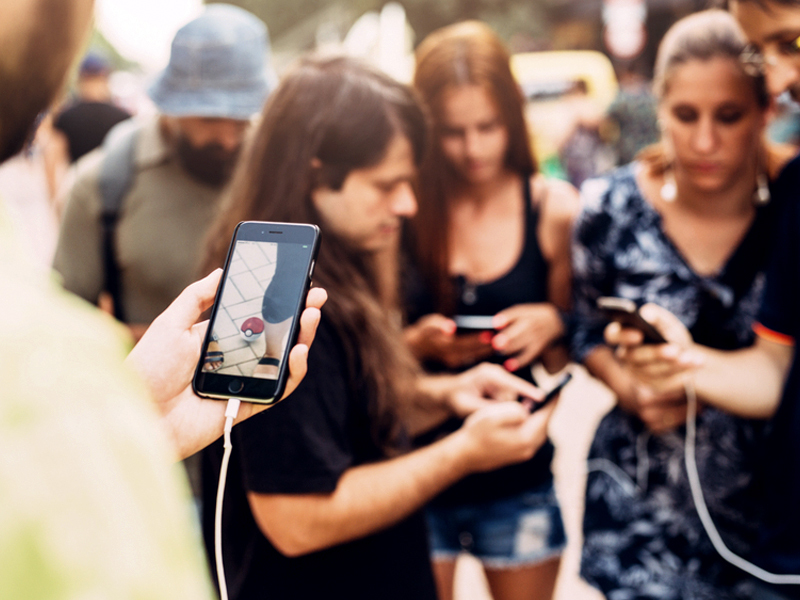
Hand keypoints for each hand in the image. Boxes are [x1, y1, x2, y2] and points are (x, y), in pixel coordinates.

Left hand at [125, 269, 326, 459]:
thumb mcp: (170, 323)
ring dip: (303, 337)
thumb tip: (221, 271)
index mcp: (218, 337)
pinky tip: (298, 350)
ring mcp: (245, 381)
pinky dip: (295, 370)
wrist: (140, 414)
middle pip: (277, 334)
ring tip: (311, 316)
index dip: (278, 300)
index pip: (256, 315)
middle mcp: (235, 358)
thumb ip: (196, 297)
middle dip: (300, 313)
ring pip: (284, 359)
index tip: (296, 281)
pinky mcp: (251, 404)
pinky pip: (281, 388)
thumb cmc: (149, 369)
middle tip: (316, 295)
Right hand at [404, 313, 492, 367]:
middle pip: (472, 350)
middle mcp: (450, 357)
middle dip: (486, 345)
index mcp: (444, 348)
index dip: (477, 339)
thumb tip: (450, 327)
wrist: (411, 350)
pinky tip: (489, 347)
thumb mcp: (424, 326)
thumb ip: (435, 325)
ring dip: (485, 349)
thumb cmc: (419, 335)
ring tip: (499, 343)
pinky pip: (470, 356)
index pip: (464, 343)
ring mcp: (452, 361)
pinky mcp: (454, 362)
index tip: (490, 334)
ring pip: (473, 355)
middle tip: (501, 339)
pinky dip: (479, 351)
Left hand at [447, 362, 542, 416]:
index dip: (528, 391)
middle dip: (506, 407)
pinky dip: (502, 406)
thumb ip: (485, 409)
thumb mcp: (466, 407)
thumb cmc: (455, 399)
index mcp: (488, 374)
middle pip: (513, 393)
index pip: (512, 383)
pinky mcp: (501, 384)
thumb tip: (504, 414)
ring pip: (512, 397)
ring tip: (483, 409)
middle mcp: (496, 373)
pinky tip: (489, 408)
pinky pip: (508, 397)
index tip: (542, 398)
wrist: (448, 393)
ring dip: (502, 408)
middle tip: (491, 414)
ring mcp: (499, 377)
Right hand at [456, 400, 555, 472]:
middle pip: (544, 424)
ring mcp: (523, 453)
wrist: (464, 455)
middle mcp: (528, 448)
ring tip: (538, 403)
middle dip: (547, 409)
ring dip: (539, 416)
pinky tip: (524, 417)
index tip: (560, 389)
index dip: (553, 401)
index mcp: (526, 437)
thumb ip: (515, 409)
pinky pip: (530, 436)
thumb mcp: (494, 414)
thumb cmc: (477, 433)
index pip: (546, 416)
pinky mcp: (517, 454)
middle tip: (551, 394)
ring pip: (537, 430)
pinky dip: (531, 424)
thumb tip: (526, 410)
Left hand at [491, 303, 563, 370]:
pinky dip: (517, 362)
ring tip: (499, 350)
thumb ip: (506, 317)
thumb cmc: (531, 316)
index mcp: (524, 313)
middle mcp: (530, 325)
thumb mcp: (521, 311)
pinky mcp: (538, 348)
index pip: (512, 315)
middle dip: (502, 340)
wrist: (555, 322)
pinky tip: (508, 365)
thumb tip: (494, 325)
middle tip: (495, 344)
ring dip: (505, 350)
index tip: (495, 324)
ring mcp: (534, 337)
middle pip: (514, 333)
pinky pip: (526, 357)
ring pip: (517, 346)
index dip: (503, 320)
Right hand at [605, 303, 702, 431]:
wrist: (684, 353)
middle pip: (635, 357)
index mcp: (623, 335)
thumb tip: (645, 313)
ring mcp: (637, 374)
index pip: (613, 335)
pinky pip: (665, 383)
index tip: (638, 335)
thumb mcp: (665, 321)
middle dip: (656, 353)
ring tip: (693, 357)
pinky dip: (682, 374)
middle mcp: (626, 356)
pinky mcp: (652, 386)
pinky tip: (696, 364)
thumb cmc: (668, 333)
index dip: (623, 336)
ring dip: (675, 364)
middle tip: (675, 349)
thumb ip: (655, 315)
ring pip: (652, 371)